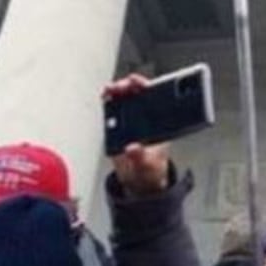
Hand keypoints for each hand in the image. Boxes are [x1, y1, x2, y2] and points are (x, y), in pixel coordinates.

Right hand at [102, 74, 170, 193]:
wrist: (139, 182)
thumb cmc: (150, 172)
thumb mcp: (147, 167)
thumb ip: (140, 158)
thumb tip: (133, 148)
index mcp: (160, 126)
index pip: (156, 100)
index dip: (148, 88)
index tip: (140, 83)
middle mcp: (146, 120)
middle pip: (139, 94)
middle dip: (130, 86)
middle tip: (122, 86)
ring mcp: (131, 121)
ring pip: (125, 99)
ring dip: (118, 90)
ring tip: (110, 90)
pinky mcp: (118, 126)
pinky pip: (114, 109)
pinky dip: (108, 100)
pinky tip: (105, 97)